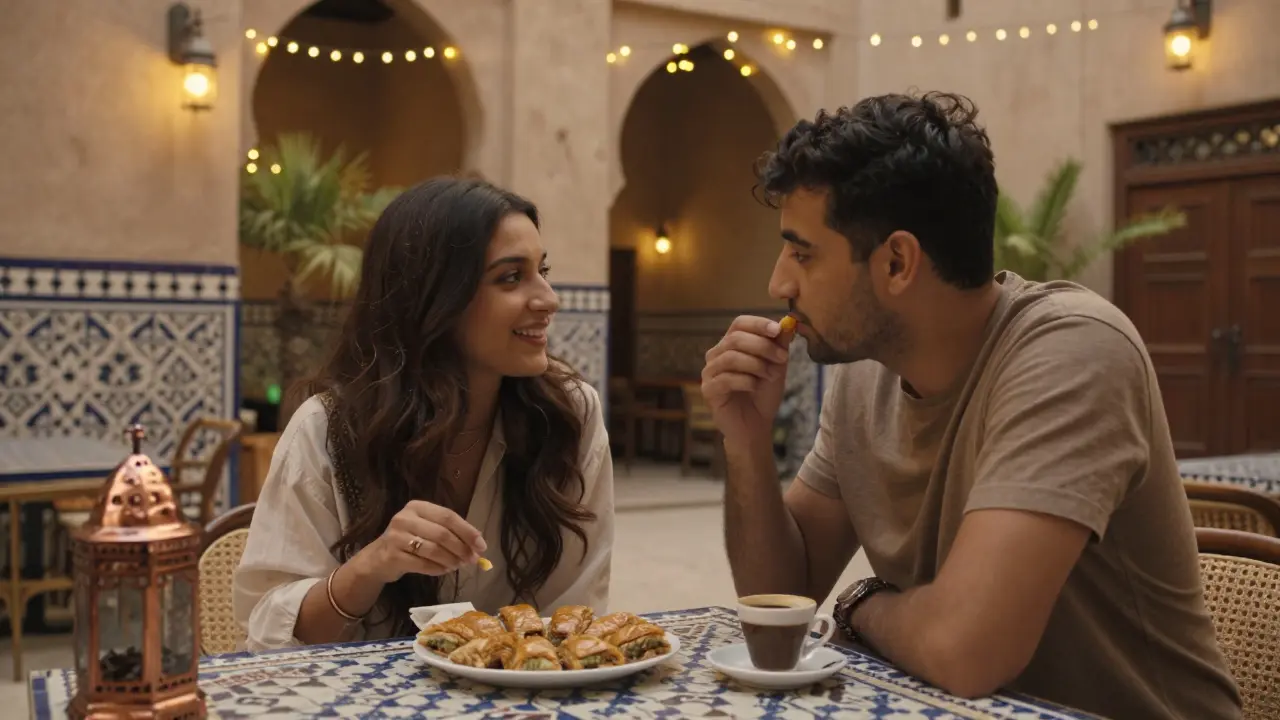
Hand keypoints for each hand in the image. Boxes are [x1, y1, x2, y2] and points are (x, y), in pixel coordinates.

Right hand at [350, 500, 487, 584]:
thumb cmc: (409, 541)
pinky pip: (423, 564)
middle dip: (461, 548)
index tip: (481, 546)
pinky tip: (444, 570)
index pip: (448, 516)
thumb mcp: (427, 529)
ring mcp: (396, 537)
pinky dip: (438, 569)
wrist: (378, 559)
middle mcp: (405, 518)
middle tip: (472, 560)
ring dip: (451, 560)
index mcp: (417, 507)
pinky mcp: (393, 556)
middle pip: (442, 533)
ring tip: (457, 566)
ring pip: (433, 550)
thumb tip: (478, 545)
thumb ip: (451, 532)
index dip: (468, 531)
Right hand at [702, 315, 793, 446]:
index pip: (739, 323)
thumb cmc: (763, 394)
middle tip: (783, 359)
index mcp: (731, 344)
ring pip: (731, 357)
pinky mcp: (708, 390)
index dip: (758, 324)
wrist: (756, 424)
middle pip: (735, 339)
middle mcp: (716, 355)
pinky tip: (756, 387)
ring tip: (771, 376)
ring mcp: (709, 372)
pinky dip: (746, 381)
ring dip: (756, 365)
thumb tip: (787, 323)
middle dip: (763, 347)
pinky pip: (726, 379)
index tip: (778, 330)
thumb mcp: (776, 366)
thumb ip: (779, 345)